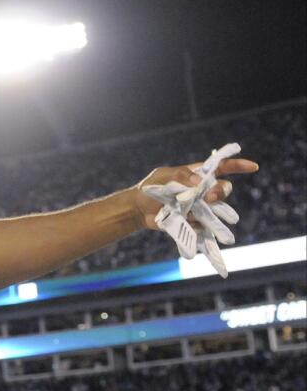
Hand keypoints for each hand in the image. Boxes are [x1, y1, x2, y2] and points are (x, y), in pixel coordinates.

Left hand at [131, 144, 256, 230]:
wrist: (138, 210)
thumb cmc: (149, 189)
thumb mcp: (162, 176)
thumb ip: (180, 174)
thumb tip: (197, 181)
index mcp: (197, 175)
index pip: (222, 167)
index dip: (238, 166)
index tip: (253, 167)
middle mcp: (202, 190)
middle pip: (223, 189)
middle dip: (220, 192)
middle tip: (207, 198)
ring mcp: (199, 207)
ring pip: (217, 209)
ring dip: (212, 211)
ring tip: (194, 212)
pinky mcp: (193, 221)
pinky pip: (204, 225)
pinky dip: (198, 224)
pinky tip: (186, 222)